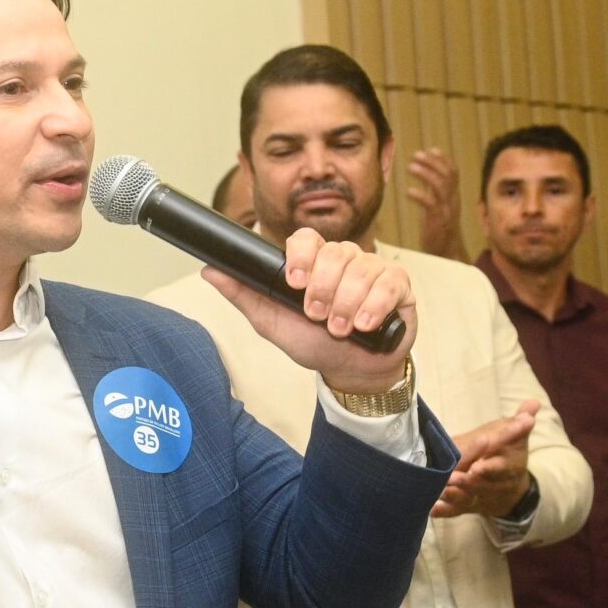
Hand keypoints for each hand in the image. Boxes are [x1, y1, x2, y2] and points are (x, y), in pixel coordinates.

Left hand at [204, 229, 418, 392]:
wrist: (351, 369)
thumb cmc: (313, 342)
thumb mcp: (272, 322)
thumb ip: (244, 295)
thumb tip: (209, 271)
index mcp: (313, 262)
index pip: (306, 238)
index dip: (301, 256)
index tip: (295, 283)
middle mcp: (343, 259)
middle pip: (334, 254)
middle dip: (323, 290)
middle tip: (317, 316)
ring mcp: (372, 269)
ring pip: (361, 269)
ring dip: (347, 304)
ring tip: (340, 329)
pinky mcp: (398, 284)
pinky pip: (389, 283)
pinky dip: (374, 306)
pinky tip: (365, 325)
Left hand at [404, 147, 467, 261]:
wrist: (447, 254)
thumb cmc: (440, 230)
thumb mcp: (440, 207)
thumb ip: (435, 191)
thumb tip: (427, 173)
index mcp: (453, 197)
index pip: (453, 172)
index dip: (443, 159)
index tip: (430, 149)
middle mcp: (452, 201)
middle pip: (447, 175)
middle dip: (432, 162)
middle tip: (416, 155)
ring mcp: (446, 211)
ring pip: (440, 186)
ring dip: (426, 174)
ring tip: (410, 167)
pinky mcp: (438, 222)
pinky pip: (431, 205)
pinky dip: (420, 196)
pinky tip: (408, 191)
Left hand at [432, 401, 539, 519]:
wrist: (511, 488)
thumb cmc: (507, 455)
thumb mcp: (515, 438)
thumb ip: (519, 423)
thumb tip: (534, 402)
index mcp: (507, 465)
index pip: (500, 465)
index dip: (491, 465)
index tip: (479, 465)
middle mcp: (494, 483)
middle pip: (481, 483)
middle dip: (468, 481)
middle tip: (455, 477)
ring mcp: (479, 496)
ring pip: (467, 497)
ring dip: (455, 495)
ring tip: (442, 490)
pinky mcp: (466, 506)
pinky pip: (455, 511)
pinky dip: (445, 511)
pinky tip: (432, 509)